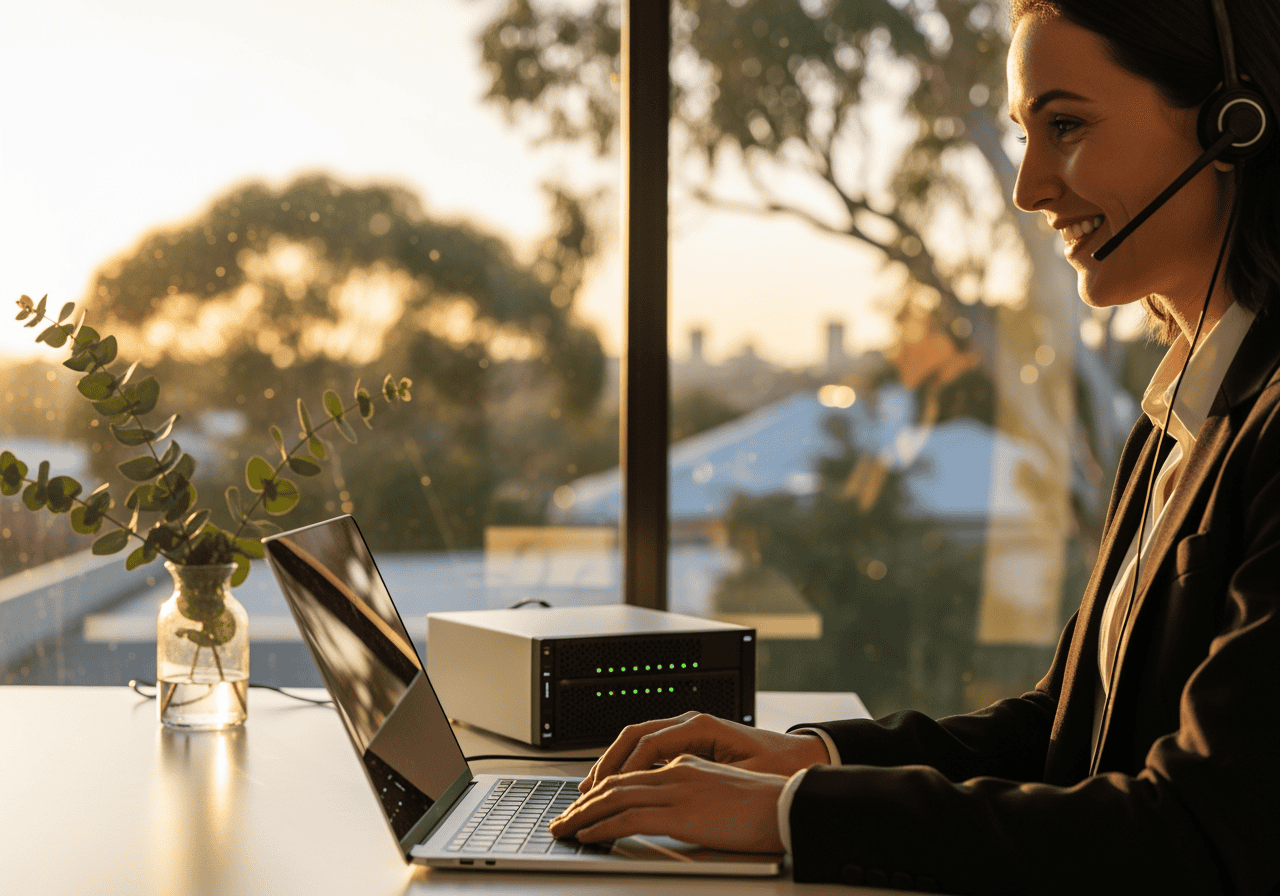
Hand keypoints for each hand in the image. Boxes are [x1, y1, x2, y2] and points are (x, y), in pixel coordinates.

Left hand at [548, 754, 787, 852]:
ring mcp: (677, 790)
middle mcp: (676, 771)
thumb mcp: (719, 792)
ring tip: (564, 829)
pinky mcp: (681, 812)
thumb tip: (672, 809)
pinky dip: (603, 826)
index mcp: (685, 764)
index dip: (601, 790)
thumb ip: (692, 793)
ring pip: (615, 798)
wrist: (786, 806)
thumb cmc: (762, 805)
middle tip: (561, 819)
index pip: (631, 774)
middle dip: (583, 803)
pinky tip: (588, 835)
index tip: (582, 806)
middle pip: (615, 783)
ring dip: (584, 815)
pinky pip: (630, 817)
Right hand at [578, 711, 830, 792]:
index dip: (621, 771)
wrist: (802, 759)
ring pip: (638, 741)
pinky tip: (619, 783)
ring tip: (592, 789)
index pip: (647, 745)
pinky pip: (650, 749)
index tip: (603, 794)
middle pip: (634, 737)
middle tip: (585, 792)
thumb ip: (708, 779)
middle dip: (606, 765)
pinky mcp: (691, 741)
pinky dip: (630, 764)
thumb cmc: (778, 766)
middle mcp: (690, 722)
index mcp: (700, 726)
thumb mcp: (742, 777)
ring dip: (613, 764)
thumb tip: (672, 787)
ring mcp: (689, 730)